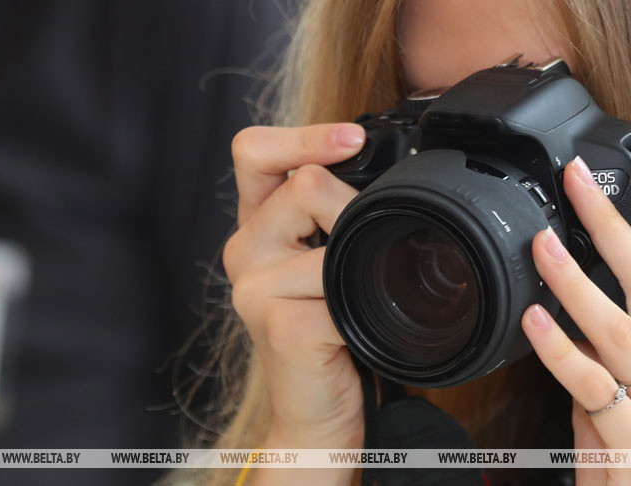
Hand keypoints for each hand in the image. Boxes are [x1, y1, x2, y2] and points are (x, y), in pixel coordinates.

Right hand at [223, 123, 365, 484]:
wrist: (315, 411)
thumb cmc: (328, 333)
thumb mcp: (326, 264)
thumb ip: (332, 217)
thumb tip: (386, 171)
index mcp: (255, 226)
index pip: (254, 150)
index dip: (303, 135)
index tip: (353, 139)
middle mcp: (244, 250)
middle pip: (303, 183)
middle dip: (354, 206)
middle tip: (371, 246)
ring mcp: (254, 289)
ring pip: (330, 235)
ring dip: (366, 262)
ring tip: (364, 296)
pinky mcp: (279, 325)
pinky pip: (344, 291)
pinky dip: (369, 307)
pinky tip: (362, 327)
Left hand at [521, 156, 630, 484]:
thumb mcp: (629, 390)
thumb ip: (607, 346)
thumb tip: (571, 300)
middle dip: (615, 224)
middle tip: (579, 181)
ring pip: (621, 330)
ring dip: (578, 282)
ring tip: (542, 244)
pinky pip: (592, 385)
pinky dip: (561, 349)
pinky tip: (535, 320)